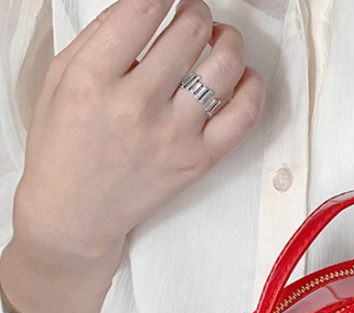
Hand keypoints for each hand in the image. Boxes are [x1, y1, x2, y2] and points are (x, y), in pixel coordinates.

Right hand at [12, 0, 265, 259]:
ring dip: (229, 40)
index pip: (143, 8)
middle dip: (196, 11)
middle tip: (193, 14)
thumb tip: (144, 3)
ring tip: (220, 38)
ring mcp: (174, 135)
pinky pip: (244, 116)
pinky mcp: (200, 160)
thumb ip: (100, 36)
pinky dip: (253, 87)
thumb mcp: (62, 79)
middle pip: (190, 31)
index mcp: (94, 78)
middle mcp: (137, 105)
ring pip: (224, 67)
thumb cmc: (65, 145)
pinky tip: (242, 76)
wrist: (76, 212)